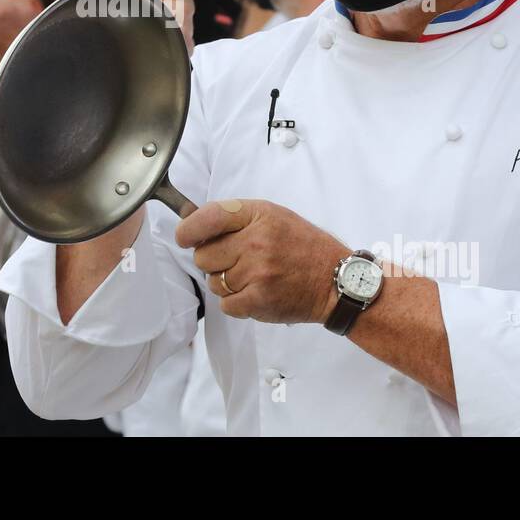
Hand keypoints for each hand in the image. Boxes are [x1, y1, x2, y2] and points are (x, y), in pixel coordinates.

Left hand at [176, 198, 345, 323]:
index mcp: (258, 215)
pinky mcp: (259, 300)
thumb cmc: (301, 245)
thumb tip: (191, 222)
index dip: (188, 230)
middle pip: (203, 256)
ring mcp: (257, 272)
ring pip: (214, 282)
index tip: (184, 237)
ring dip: (226, 283)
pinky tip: (255, 293)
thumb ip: (235, 218)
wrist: (335, 281)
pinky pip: (226, 304)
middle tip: (234, 260)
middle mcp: (256, 241)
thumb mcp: (273, 216)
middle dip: (212, 260)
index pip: (208, 217)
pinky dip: (236, 303)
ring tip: (251, 277)